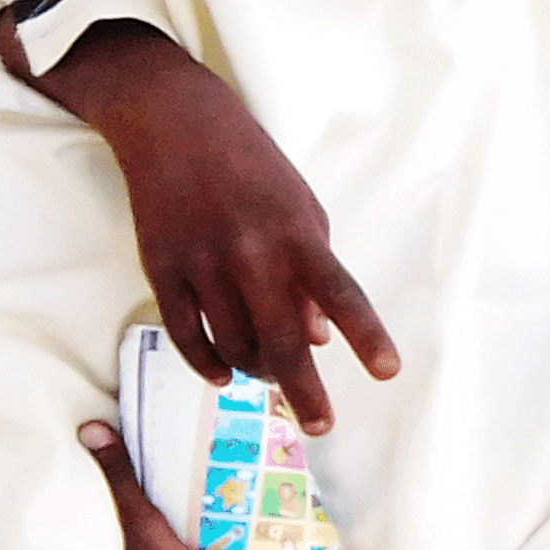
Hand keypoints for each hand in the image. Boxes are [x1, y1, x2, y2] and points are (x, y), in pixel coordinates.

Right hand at [11, 19, 396, 437]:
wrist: (175, 126)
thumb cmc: (252, 169)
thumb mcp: (300, 210)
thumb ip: (311, 275)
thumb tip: (321, 338)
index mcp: (298, 234)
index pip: (341, 294)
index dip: (367, 336)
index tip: (388, 372)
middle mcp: (252, 252)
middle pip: (283, 338)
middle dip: (304, 390)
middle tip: (321, 424)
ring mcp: (202, 263)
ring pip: (233, 345)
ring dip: (256, 372)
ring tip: (270, 377)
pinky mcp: (160, 268)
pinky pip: (184, 334)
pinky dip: (207, 363)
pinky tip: (224, 375)